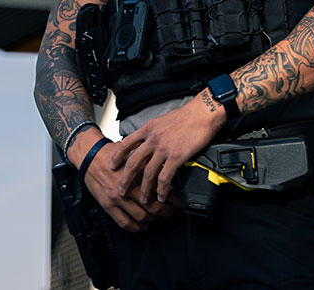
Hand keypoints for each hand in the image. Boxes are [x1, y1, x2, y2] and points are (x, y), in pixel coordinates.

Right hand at [83, 139, 178, 230]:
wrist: (89, 156)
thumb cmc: (110, 153)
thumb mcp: (132, 152)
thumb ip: (147, 160)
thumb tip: (164, 166)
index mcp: (137, 172)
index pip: (160, 188)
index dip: (173, 196)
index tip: (179, 199)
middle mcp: (129, 186)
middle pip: (153, 205)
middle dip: (166, 211)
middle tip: (171, 210)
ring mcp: (118, 197)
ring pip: (142, 216)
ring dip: (152, 219)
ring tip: (157, 217)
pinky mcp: (108, 205)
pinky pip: (125, 222)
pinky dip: (136, 227)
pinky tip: (142, 225)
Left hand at [109, 92, 225, 203]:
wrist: (201, 114)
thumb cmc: (185, 116)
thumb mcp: (161, 120)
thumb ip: (152, 132)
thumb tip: (146, 141)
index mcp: (148, 128)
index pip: (127, 143)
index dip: (118, 156)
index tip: (112, 165)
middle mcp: (152, 138)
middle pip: (133, 161)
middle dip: (125, 178)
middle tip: (121, 189)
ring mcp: (163, 148)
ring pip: (148, 173)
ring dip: (144, 189)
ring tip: (142, 199)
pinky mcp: (176, 157)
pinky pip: (165, 177)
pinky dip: (161, 189)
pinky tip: (160, 196)